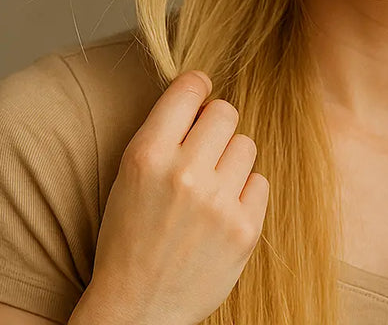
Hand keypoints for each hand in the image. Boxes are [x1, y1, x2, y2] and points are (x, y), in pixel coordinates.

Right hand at [86, 70, 269, 324]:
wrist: (137, 308)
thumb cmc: (128, 239)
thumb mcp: (128, 179)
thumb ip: (164, 138)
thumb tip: (205, 99)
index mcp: (146, 156)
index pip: (188, 90)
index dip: (198, 85)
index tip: (202, 89)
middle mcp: (183, 174)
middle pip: (226, 112)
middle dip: (217, 124)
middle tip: (206, 147)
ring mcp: (217, 202)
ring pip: (246, 145)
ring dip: (232, 160)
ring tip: (211, 186)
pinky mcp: (244, 229)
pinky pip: (260, 182)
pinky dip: (245, 193)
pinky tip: (223, 212)